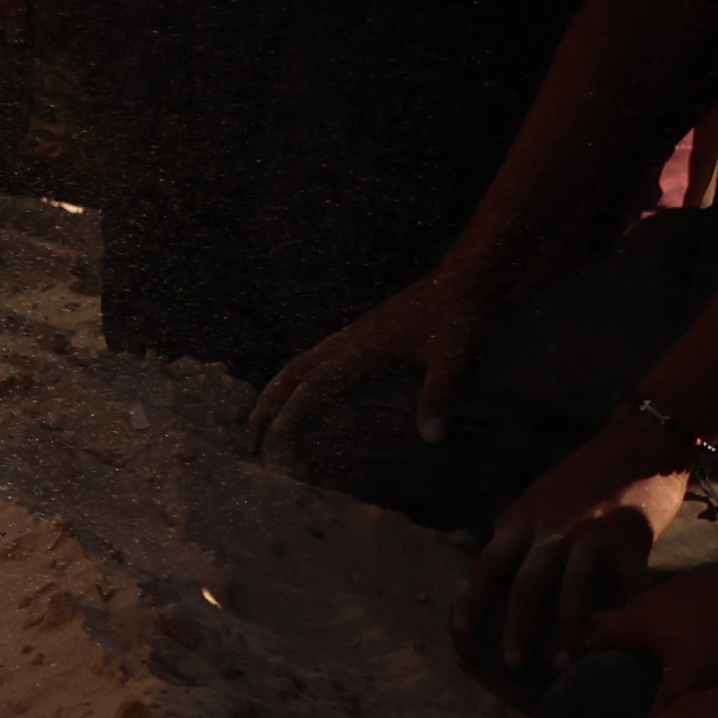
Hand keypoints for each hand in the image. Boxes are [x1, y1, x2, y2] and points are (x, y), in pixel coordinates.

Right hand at [260, 262, 486, 466]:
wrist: (464, 280)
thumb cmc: (458, 317)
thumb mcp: (452, 358)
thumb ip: (437, 396)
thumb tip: (430, 438)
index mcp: (366, 345)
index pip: (319, 380)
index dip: (296, 406)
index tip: (277, 430)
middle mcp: (354, 336)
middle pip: (300, 365)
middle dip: (274, 393)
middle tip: (253, 420)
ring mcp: (359, 329)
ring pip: (309, 356)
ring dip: (285, 380)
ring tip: (270, 401)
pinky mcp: (368, 327)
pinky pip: (324, 351)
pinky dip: (307, 369)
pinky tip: (314, 378)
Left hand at [472, 424, 696, 672]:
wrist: (637, 442)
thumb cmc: (585, 474)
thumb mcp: (538, 495)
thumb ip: (519, 528)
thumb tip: (484, 553)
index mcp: (524, 517)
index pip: (489, 562)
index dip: (472, 597)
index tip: (460, 630)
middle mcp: (553, 526)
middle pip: (527, 583)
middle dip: (517, 626)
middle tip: (512, 663)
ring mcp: (593, 532)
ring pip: (573, 589)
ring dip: (566, 631)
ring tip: (564, 664)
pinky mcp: (632, 536)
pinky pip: (629, 582)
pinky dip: (626, 610)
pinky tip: (625, 637)